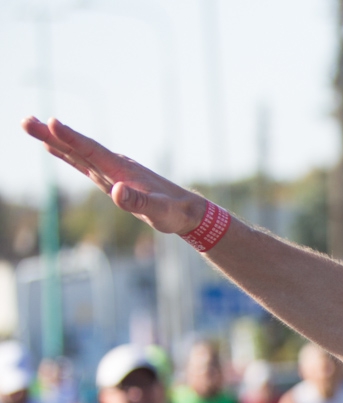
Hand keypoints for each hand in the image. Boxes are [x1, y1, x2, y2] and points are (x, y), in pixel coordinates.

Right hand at [21, 118, 206, 235]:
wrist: (187, 212)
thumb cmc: (173, 213)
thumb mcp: (158, 212)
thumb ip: (139, 202)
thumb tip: (117, 191)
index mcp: (122, 170)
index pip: (92, 151)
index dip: (72, 138)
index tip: (51, 123)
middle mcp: (114, 166)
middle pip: (78, 147)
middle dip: (52, 135)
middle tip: (26, 120)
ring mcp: (111, 171)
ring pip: (77, 152)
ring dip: (54, 140)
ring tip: (30, 125)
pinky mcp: (111, 178)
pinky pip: (83, 162)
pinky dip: (67, 153)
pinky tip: (52, 147)